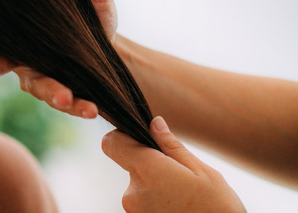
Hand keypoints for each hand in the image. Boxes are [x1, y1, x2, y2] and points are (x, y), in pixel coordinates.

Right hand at [0, 0, 115, 118]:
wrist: (108, 47)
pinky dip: (77, 101)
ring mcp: (37, 71)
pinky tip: (89, 107)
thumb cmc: (85, 12)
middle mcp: (16, 51)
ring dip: (46, 90)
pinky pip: (67, 96)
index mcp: (11, 23)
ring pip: (33, 84)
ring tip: (63, 97)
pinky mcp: (62, 86)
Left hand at [102, 117, 245, 212]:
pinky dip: (156, 200)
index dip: (122, 136)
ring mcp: (134, 210)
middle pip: (129, 164)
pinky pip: (142, 202)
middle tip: (177, 172)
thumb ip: (171, 146)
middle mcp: (133, 192)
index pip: (112, 143)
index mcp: (147, 170)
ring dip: (154, 184)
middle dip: (149, 163)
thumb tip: (154, 124)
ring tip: (181, 193)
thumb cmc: (217, 207)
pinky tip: (177, 205)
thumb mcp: (200, 171)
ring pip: (138, 184)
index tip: (142, 139)